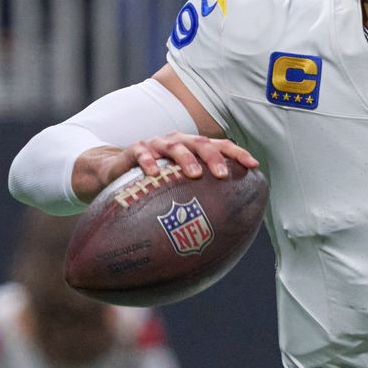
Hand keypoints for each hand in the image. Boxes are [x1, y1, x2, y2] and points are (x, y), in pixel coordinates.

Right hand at [73, 133, 258, 202]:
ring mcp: (156, 144)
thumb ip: (198, 197)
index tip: (254, 165)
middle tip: (221, 175)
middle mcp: (177, 142)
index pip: (220, 145)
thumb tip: (227, 226)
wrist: (114, 171)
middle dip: (213, 157)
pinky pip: (141, 152)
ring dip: (185, 158)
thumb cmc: (154, 182)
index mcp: (193, 148)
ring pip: (174, 146)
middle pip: (200, 143)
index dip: (237, 154)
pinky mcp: (133, 150)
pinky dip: (148, 161)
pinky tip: (153, 172)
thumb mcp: (177, 186)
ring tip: (193, 174)